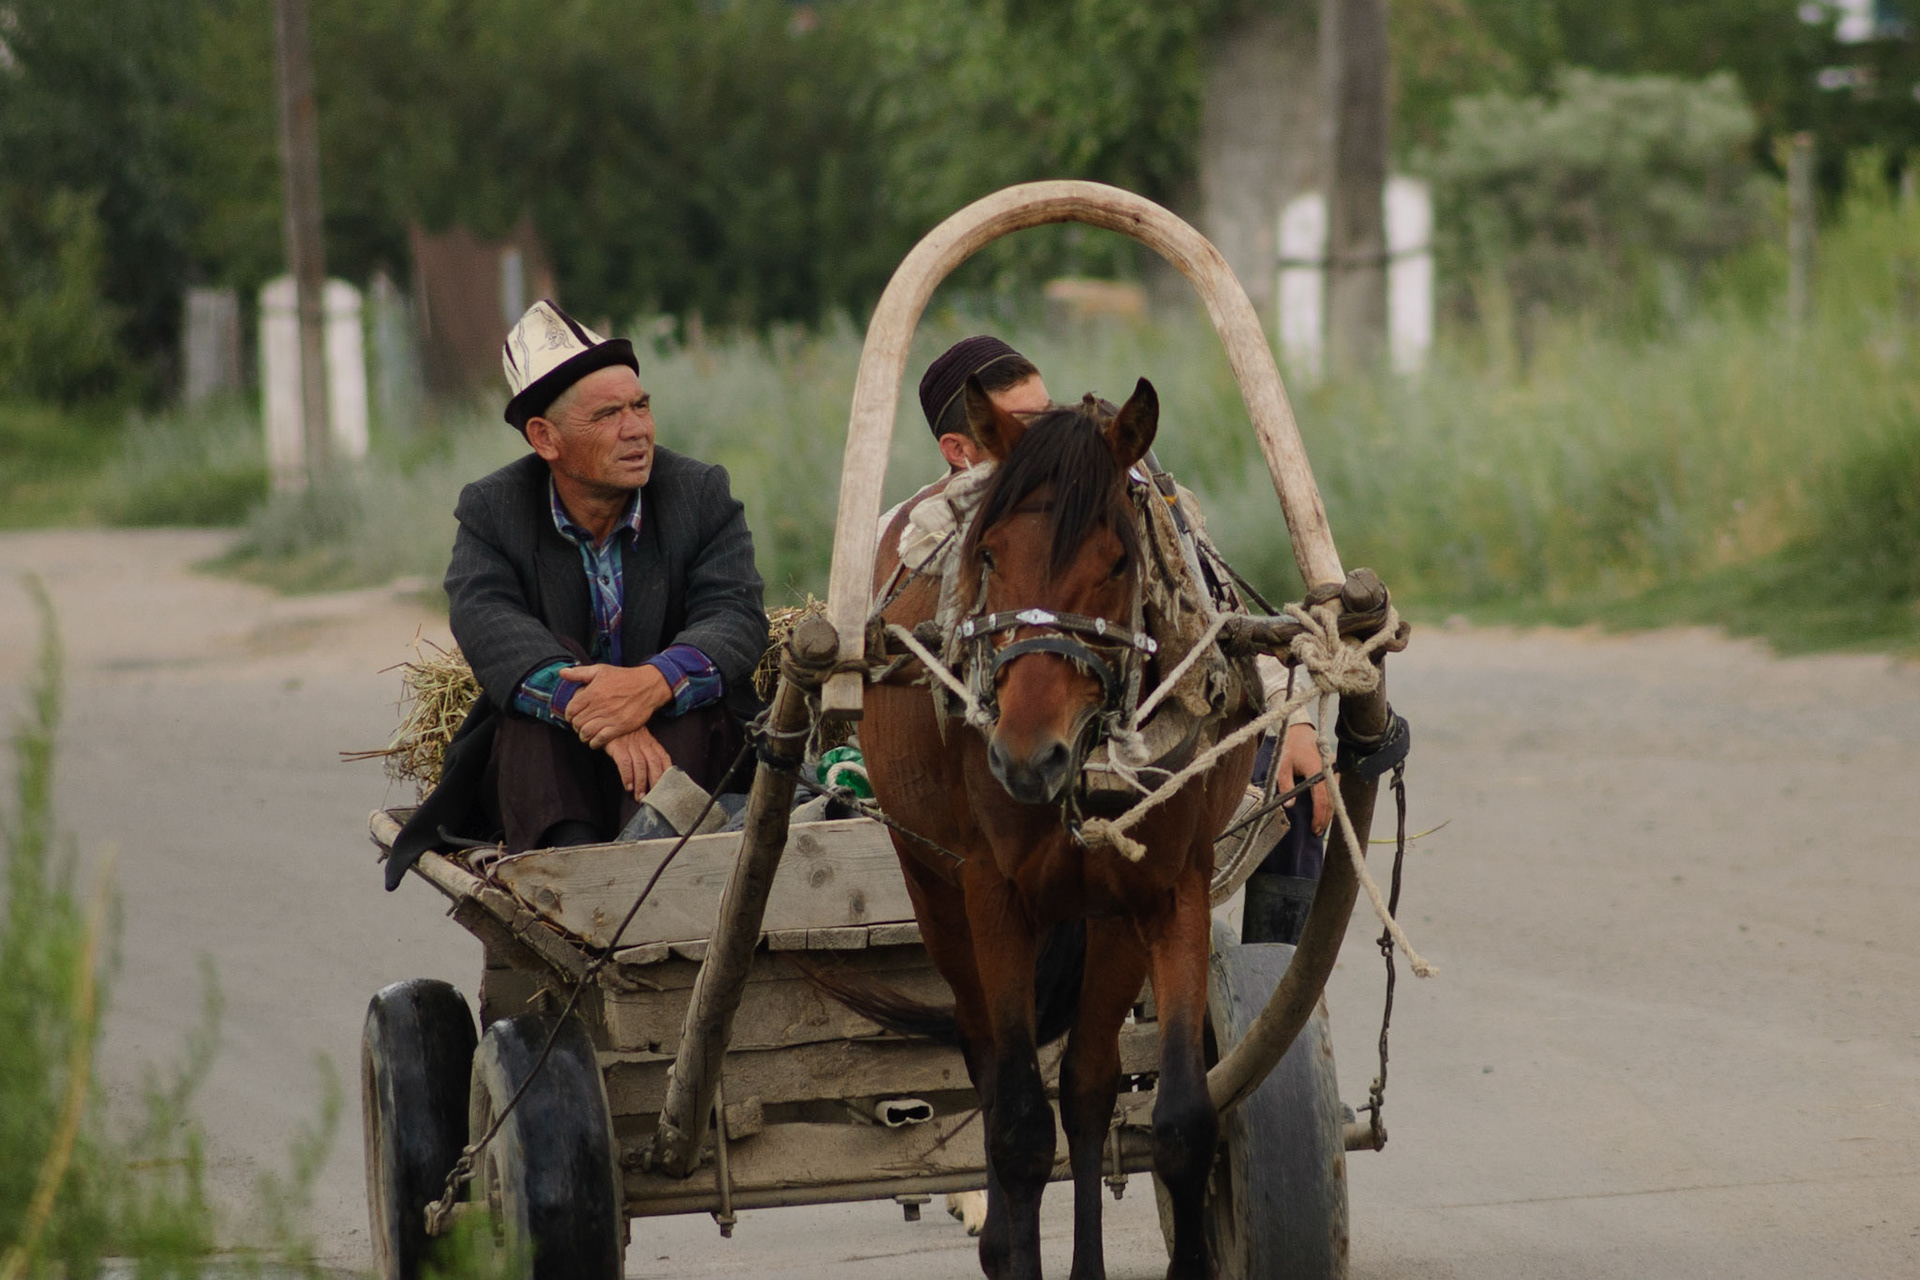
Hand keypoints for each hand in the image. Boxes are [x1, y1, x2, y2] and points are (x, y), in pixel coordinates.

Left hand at [561, 663, 670, 748]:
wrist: (648, 686)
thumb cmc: (624, 677)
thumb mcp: (601, 670)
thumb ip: (579, 673)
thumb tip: (562, 673)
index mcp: (593, 692)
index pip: (571, 710)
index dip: (569, 715)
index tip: (573, 716)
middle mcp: (600, 705)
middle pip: (577, 723)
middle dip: (576, 725)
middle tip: (580, 725)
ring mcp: (611, 717)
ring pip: (586, 732)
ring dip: (583, 735)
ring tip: (586, 733)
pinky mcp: (621, 726)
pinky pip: (601, 739)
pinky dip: (595, 742)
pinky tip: (595, 740)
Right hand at [604, 726, 671, 799]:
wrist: (606, 721)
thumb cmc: (624, 733)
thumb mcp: (639, 739)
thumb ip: (647, 752)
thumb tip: (654, 773)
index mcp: (650, 742)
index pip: (663, 757)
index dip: (666, 772)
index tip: (667, 786)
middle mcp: (643, 743)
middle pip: (654, 764)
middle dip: (655, 782)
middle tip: (654, 797)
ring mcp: (631, 744)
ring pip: (641, 766)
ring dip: (641, 783)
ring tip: (639, 796)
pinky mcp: (618, 747)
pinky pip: (625, 764)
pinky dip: (627, 776)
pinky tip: (628, 786)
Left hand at [1277, 720, 1330, 835]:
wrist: (1301, 732)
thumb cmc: (1290, 749)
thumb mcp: (1282, 767)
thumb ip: (1286, 786)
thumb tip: (1289, 806)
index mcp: (1317, 769)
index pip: (1322, 798)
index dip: (1319, 815)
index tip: (1314, 828)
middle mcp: (1328, 771)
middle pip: (1332, 801)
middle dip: (1325, 818)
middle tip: (1316, 832)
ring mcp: (1333, 771)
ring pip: (1336, 797)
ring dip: (1329, 813)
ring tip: (1320, 826)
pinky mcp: (1334, 772)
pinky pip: (1335, 791)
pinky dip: (1331, 803)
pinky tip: (1324, 812)